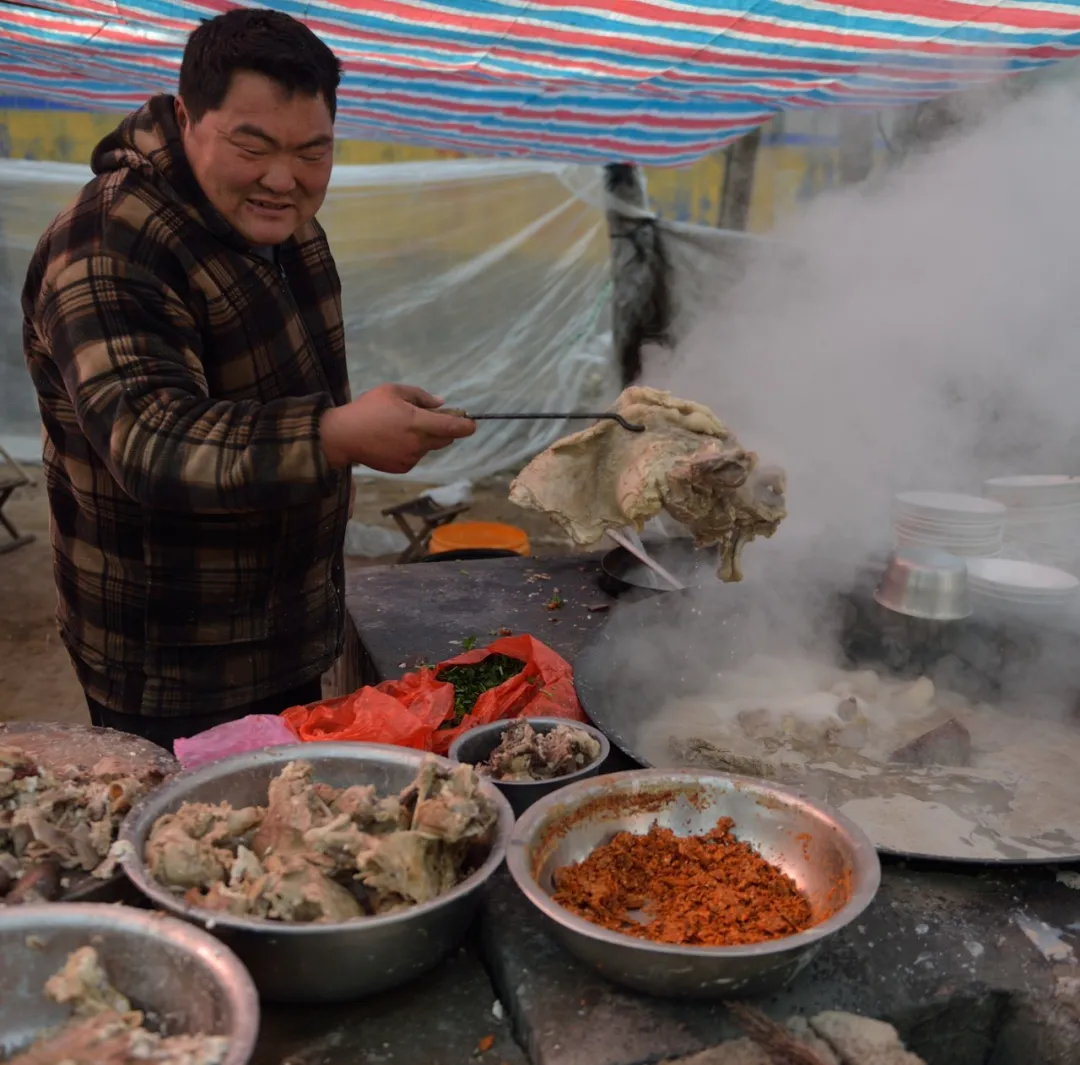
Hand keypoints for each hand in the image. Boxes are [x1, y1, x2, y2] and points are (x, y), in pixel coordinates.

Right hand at [320, 384, 475, 473]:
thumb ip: (420, 396)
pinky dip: (413, 449)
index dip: (467, 426)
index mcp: (418, 422)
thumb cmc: (368, 409)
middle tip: (431, 418)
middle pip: (446, 438)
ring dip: (426, 438)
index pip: (454, 428)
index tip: (472, 423)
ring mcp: (411, 458)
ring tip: (403, 428)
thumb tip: (441, 403)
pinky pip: (417, 456)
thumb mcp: (393, 391)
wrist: (343, 436)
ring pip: (430, 447)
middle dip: (445, 428)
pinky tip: (394, 440)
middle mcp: (418, 443)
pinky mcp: (403, 467)